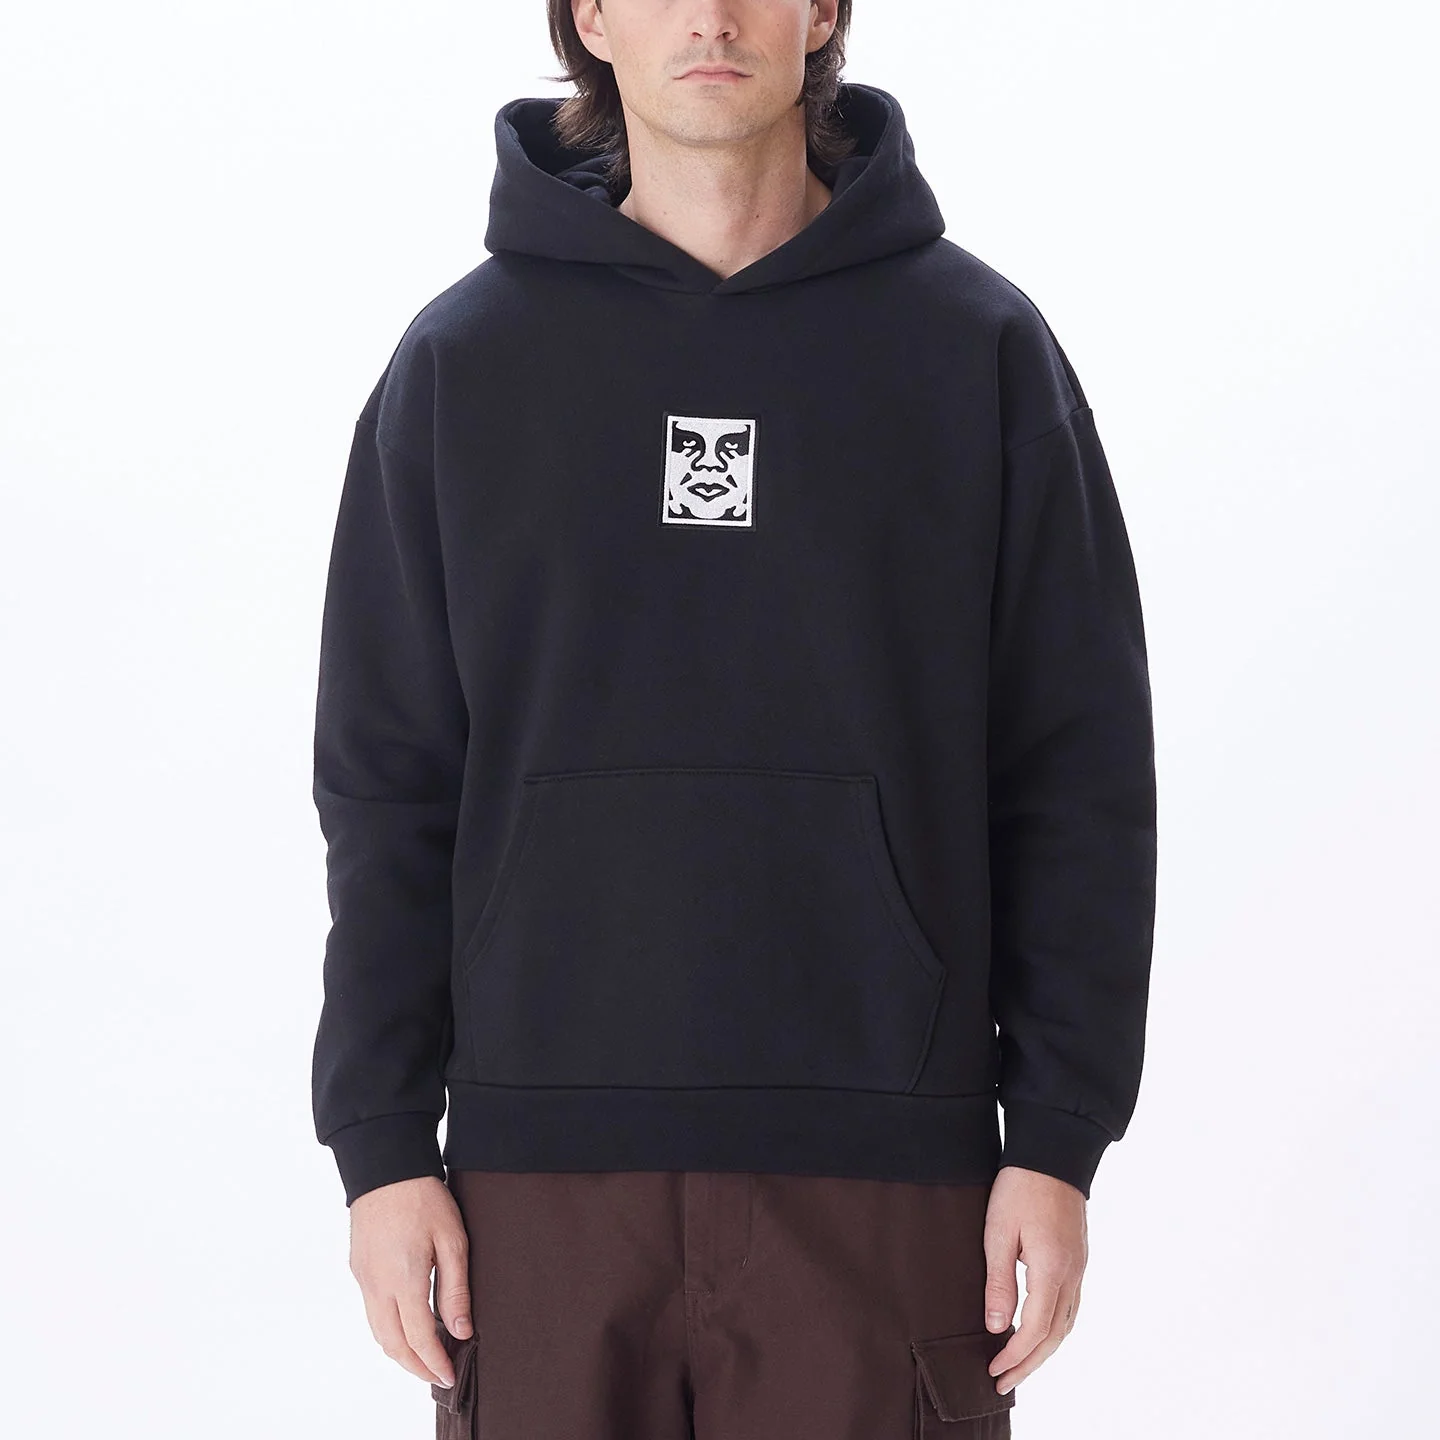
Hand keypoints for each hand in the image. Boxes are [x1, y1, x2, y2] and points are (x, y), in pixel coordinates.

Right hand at [348, 1175, 472, 1387]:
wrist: (387, 1167)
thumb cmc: (424, 1198)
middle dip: (415, 1366)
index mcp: (404, 1280)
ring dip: (399, 1351)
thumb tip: (461, 1331)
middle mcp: (377, 1285)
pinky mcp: (359, 1268)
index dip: (434, 1363)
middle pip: (392, 1344)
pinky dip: (388, 1328)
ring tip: (424, 1357)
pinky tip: (407, 1324)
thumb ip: (456, 1289)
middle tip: (437, 1374)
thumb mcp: (453, 1240)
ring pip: (377, 1331)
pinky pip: (371, 1311)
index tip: (449, 1375)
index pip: (419, 1338)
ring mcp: (364, 1277)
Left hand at [982, 1165, 1087, 1396]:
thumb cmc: (1020, 1187)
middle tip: (1004, 1383)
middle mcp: (1073, 1274)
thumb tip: (997, 1327)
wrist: (1052, 1152)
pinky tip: (1039, 1332)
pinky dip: (1055, 1328)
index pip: (1036, 1329)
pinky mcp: (1078, 1258)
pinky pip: (1071, 1306)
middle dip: (1030, 1363)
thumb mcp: (998, 1232)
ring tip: (1019, 1365)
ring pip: (1067, 1324)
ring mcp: (1080, 1267)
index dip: (1015, 1355)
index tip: (993, 1370)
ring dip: (1044, 1350)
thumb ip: (1000, 1281)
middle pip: (1055, 1335)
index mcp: (1052, 1269)